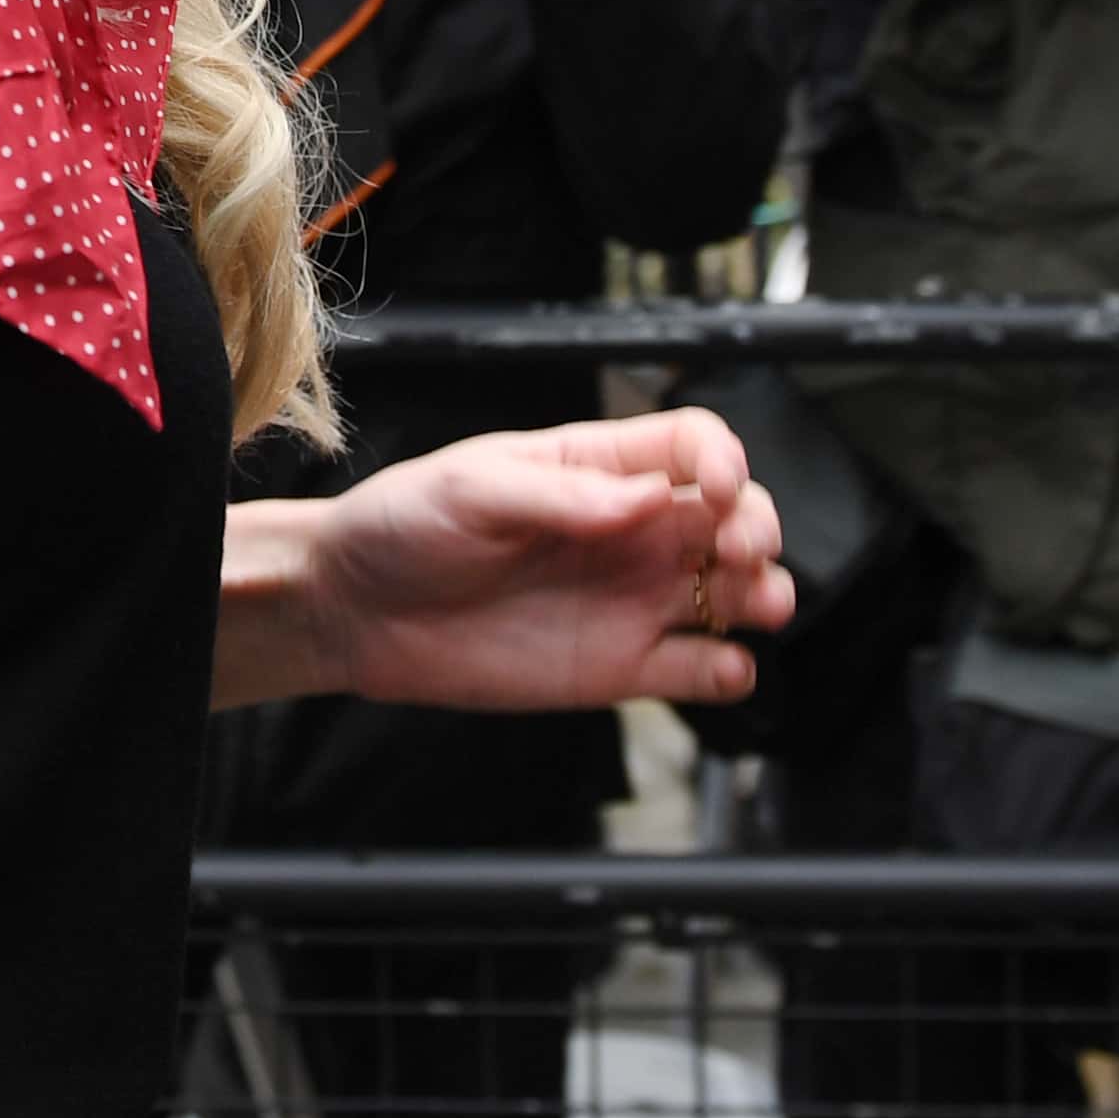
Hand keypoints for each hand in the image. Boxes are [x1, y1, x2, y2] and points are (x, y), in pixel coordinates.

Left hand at [233, 409, 796, 712]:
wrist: (355, 611)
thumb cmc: (402, 526)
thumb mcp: (471, 488)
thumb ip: (561, 495)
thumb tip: (646, 497)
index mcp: (597, 467)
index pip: (692, 445)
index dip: (723, 459)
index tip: (720, 487)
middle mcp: (629, 530)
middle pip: (734, 516)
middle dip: (758, 527)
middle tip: (740, 551)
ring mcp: (630, 599)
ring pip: (733, 593)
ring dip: (763, 595)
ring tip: (757, 605)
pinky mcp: (618, 667)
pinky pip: (697, 670)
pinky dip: (728, 672)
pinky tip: (722, 667)